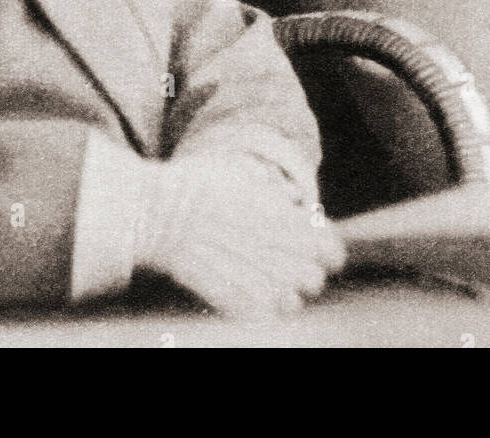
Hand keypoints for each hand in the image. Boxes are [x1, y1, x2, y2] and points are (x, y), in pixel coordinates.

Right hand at [136, 154, 345, 318]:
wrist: (158, 212)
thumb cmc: (198, 184)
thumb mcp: (243, 172)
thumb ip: (275, 188)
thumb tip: (294, 199)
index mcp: (286, 219)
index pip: (331, 250)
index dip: (326, 251)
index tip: (315, 250)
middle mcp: (278, 252)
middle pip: (315, 280)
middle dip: (305, 274)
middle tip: (285, 267)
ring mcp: (256, 280)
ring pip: (294, 303)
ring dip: (285, 295)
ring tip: (266, 284)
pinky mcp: (234, 303)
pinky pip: (263, 316)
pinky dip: (259, 309)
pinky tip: (245, 295)